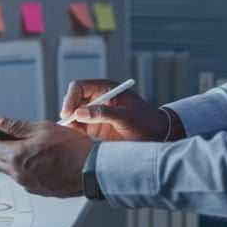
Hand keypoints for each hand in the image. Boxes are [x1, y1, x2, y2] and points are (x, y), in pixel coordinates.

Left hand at [0, 115, 94, 197]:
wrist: (92, 169)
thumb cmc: (72, 149)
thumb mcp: (42, 128)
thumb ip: (15, 125)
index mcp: (18, 157)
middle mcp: (20, 174)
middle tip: (8, 135)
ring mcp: (29, 184)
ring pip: (9, 170)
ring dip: (11, 158)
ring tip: (29, 145)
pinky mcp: (38, 190)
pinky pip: (23, 178)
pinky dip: (24, 167)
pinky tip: (38, 158)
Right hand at [60, 79, 181, 141]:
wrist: (159, 138)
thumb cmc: (147, 123)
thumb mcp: (126, 117)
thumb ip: (103, 113)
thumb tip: (79, 113)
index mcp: (106, 89)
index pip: (79, 87)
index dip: (71, 98)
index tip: (69, 112)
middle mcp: (98, 99)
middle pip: (73, 100)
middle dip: (68, 111)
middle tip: (67, 125)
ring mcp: (95, 114)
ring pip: (73, 115)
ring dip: (69, 123)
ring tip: (71, 134)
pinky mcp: (95, 128)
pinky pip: (78, 128)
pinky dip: (73, 133)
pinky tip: (75, 139)